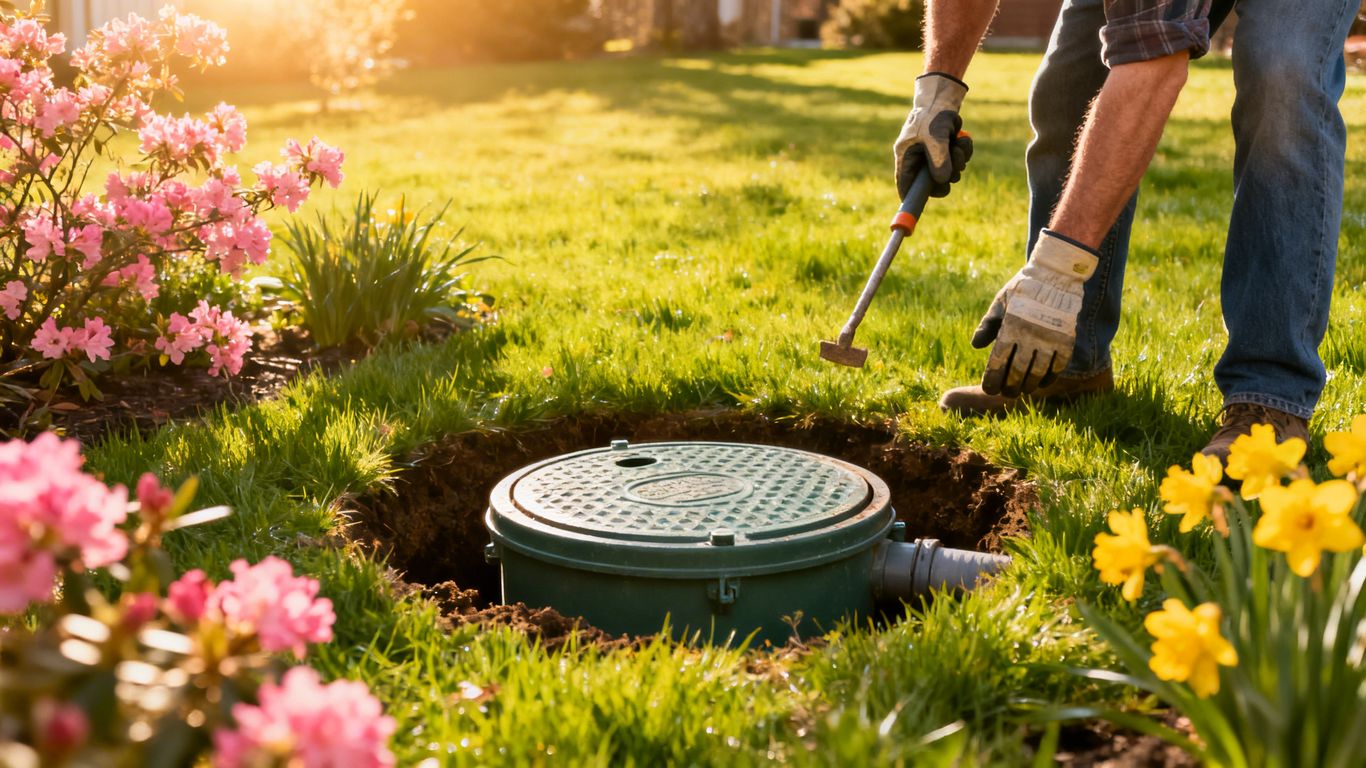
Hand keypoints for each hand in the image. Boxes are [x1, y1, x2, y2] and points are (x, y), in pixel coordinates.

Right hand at [893, 73, 971, 198]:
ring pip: (948, 171)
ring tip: (959, 144)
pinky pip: (957, 160)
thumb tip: (944, 182)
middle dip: (947, 175)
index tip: (921, 204)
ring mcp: (932, 154)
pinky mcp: (945, 149)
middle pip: (931, 182)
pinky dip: (963, 152)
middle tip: (956, 168)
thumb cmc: (933, 113)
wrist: (943, 95)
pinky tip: (963, 138)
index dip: (912, 196)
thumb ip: (939, 160)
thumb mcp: (936, 137)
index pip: (905, 184)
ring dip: (959, 161)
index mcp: (906, 156)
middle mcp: (917, 158)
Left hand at [971, 231, 1097, 395]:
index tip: (989, 389)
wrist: (1056, 274)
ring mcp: (1050, 339)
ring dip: (1029, 386)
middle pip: (1017, 372)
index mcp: (1010, 327)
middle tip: (1006, 393)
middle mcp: (1030, 335)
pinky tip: (1042, 382)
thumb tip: (976, 346)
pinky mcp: (1066, 339)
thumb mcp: (1000, 303)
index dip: (992, 379)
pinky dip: (1049, 377)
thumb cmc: (1023, 289)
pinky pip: (1058, 366)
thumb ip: (987, 325)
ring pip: (1038, 373)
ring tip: (1022, 390)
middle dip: (1009, 387)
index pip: (998, 361)